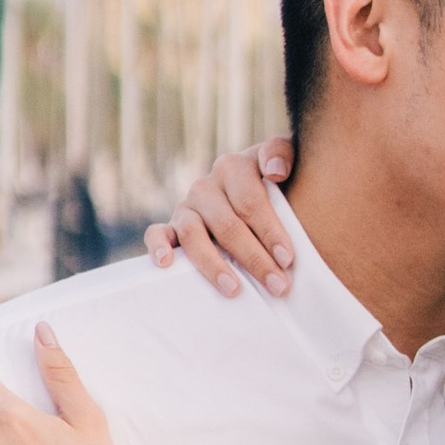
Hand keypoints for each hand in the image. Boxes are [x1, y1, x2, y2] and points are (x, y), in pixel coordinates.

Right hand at [144, 140, 296, 298]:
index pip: (250, 201)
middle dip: (254, 258)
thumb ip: (282, 154)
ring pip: (192, 234)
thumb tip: (275, 172)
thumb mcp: (287, 163)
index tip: (287, 258)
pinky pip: (157, 234)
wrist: (255, 195)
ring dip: (213, 264)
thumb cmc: (276, 186)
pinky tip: (165, 263)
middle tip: (277, 285)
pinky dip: (158, 246)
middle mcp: (206, 186)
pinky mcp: (171, 228)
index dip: (269, 230)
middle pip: (227, 224)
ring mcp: (186, 207)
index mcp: (234, 168)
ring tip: (234, 289)